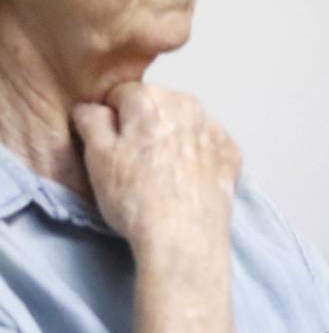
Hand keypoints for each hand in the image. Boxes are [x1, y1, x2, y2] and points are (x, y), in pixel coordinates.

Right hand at [72, 83, 241, 254]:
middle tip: (134, 162)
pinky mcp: (232, 152)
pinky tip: (185, 179)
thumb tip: (92, 108)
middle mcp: (188, 105)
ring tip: (160, 174)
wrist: (184, 238)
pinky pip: (206, 143)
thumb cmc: (134, 198)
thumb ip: (92, 121)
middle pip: (156, 105)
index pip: (121, 94)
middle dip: (143, 125)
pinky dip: (196, 154)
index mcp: (150, 99)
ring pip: (183, 123)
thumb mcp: (97, 157)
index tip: (110, 145)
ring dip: (171, 138)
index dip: (111, 119)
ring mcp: (214, 128)